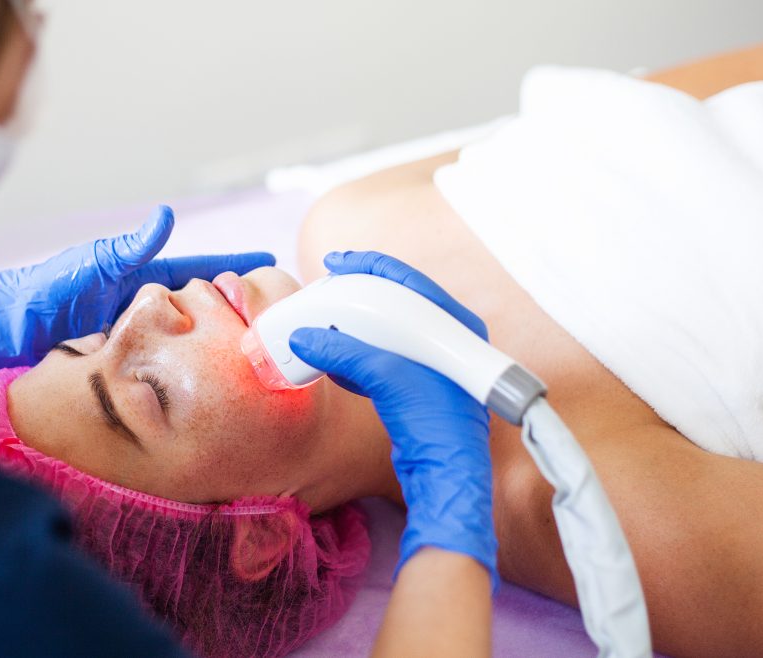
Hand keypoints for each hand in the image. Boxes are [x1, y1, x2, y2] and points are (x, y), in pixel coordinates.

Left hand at [0, 206, 274, 388]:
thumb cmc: (40, 295)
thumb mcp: (90, 267)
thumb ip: (130, 248)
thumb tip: (167, 215)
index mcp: (135, 274)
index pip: (196, 267)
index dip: (232, 265)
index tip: (268, 262)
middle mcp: (136, 300)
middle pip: (197, 299)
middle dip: (233, 300)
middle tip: (274, 306)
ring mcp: (128, 327)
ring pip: (182, 329)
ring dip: (214, 332)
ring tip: (252, 338)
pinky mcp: (117, 354)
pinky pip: (162, 355)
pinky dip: (186, 357)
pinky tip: (205, 367)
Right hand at [290, 251, 496, 585]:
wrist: (448, 476)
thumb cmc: (436, 425)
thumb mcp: (388, 378)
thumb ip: (345, 353)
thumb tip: (306, 339)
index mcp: (455, 325)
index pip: (408, 280)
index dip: (370, 267)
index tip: (337, 263)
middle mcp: (450, 340)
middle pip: (394, 304)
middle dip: (355, 301)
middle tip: (324, 295)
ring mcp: (436, 366)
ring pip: (385, 333)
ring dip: (352, 330)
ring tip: (323, 326)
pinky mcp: (420, 390)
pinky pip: (382, 360)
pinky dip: (356, 357)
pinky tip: (334, 360)